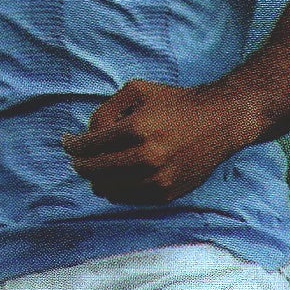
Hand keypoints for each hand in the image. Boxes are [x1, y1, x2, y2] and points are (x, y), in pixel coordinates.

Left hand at [62, 78, 253, 204]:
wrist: (221, 122)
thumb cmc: (177, 103)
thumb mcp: (138, 90)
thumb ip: (106, 109)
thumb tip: (87, 134)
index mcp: (137, 130)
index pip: (90, 146)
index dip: (73, 146)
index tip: (68, 143)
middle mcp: (147, 158)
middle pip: (94, 171)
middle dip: (80, 164)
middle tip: (77, 158)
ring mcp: (158, 180)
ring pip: (107, 189)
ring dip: (96, 179)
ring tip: (96, 167)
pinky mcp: (167, 194)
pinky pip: (127, 199)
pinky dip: (115, 189)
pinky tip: (116, 176)